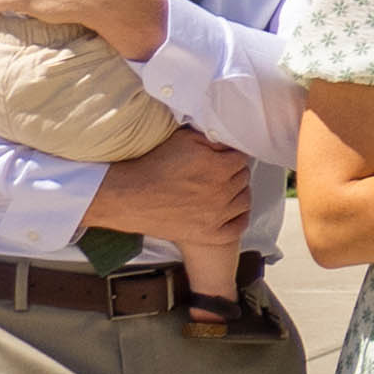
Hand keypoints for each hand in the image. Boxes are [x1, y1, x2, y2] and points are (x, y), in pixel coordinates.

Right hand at [85, 127, 252, 257]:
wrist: (129, 197)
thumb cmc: (153, 166)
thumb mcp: (183, 140)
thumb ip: (212, 140)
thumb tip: (228, 142)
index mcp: (219, 168)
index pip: (241, 159)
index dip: (231, 157)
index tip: (223, 159)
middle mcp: (222, 192)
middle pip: (243, 179)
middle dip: (233, 174)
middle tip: (219, 174)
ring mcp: (217, 216)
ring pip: (244, 201)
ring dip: (237, 194)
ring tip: (224, 191)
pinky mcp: (209, 234)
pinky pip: (238, 227)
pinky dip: (237, 219)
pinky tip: (230, 212)